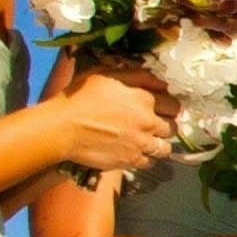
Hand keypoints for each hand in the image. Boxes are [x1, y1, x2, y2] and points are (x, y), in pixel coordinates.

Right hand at [55, 66, 176, 172]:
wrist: (63, 127)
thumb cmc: (80, 97)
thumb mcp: (107, 75)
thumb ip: (136, 76)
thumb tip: (159, 81)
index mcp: (145, 98)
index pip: (174, 105)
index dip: (169, 106)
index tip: (163, 108)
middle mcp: (149, 122)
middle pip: (172, 127)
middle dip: (166, 125)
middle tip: (155, 125)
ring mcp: (141, 143)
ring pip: (165, 148)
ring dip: (159, 144)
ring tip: (148, 141)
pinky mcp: (131, 160)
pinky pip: (150, 162)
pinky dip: (146, 157)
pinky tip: (136, 151)